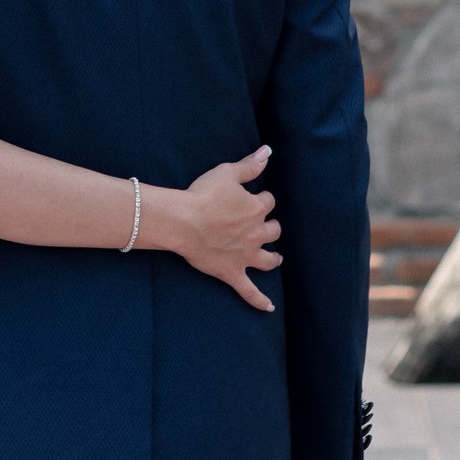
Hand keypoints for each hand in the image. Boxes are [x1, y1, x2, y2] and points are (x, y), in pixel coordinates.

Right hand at [170, 144, 280, 308]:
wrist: (183, 220)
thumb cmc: (203, 194)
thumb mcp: (227, 173)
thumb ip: (250, 165)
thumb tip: (268, 152)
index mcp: (255, 208)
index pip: (267, 201)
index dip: (261, 199)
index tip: (253, 197)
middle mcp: (256, 233)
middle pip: (273, 230)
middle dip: (270, 227)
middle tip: (262, 226)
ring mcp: (246, 255)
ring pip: (269, 259)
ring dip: (273, 258)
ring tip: (275, 258)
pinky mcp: (233, 272)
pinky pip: (250, 291)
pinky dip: (259, 300)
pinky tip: (269, 307)